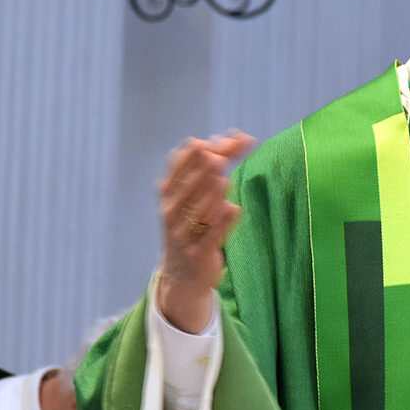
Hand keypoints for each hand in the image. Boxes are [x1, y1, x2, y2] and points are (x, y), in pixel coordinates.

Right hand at [155, 130, 255, 333]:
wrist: (183, 273)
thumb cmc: (194, 224)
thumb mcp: (198, 194)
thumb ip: (218, 163)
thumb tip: (240, 135)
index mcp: (169, 191)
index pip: (183, 161)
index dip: (208, 147)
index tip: (238, 140)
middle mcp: (171, 210)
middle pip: (191, 181)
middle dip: (211, 165)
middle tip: (225, 158)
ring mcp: (182, 233)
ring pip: (198, 208)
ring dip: (212, 193)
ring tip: (223, 180)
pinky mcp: (198, 253)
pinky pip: (211, 235)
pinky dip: (222, 222)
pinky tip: (232, 209)